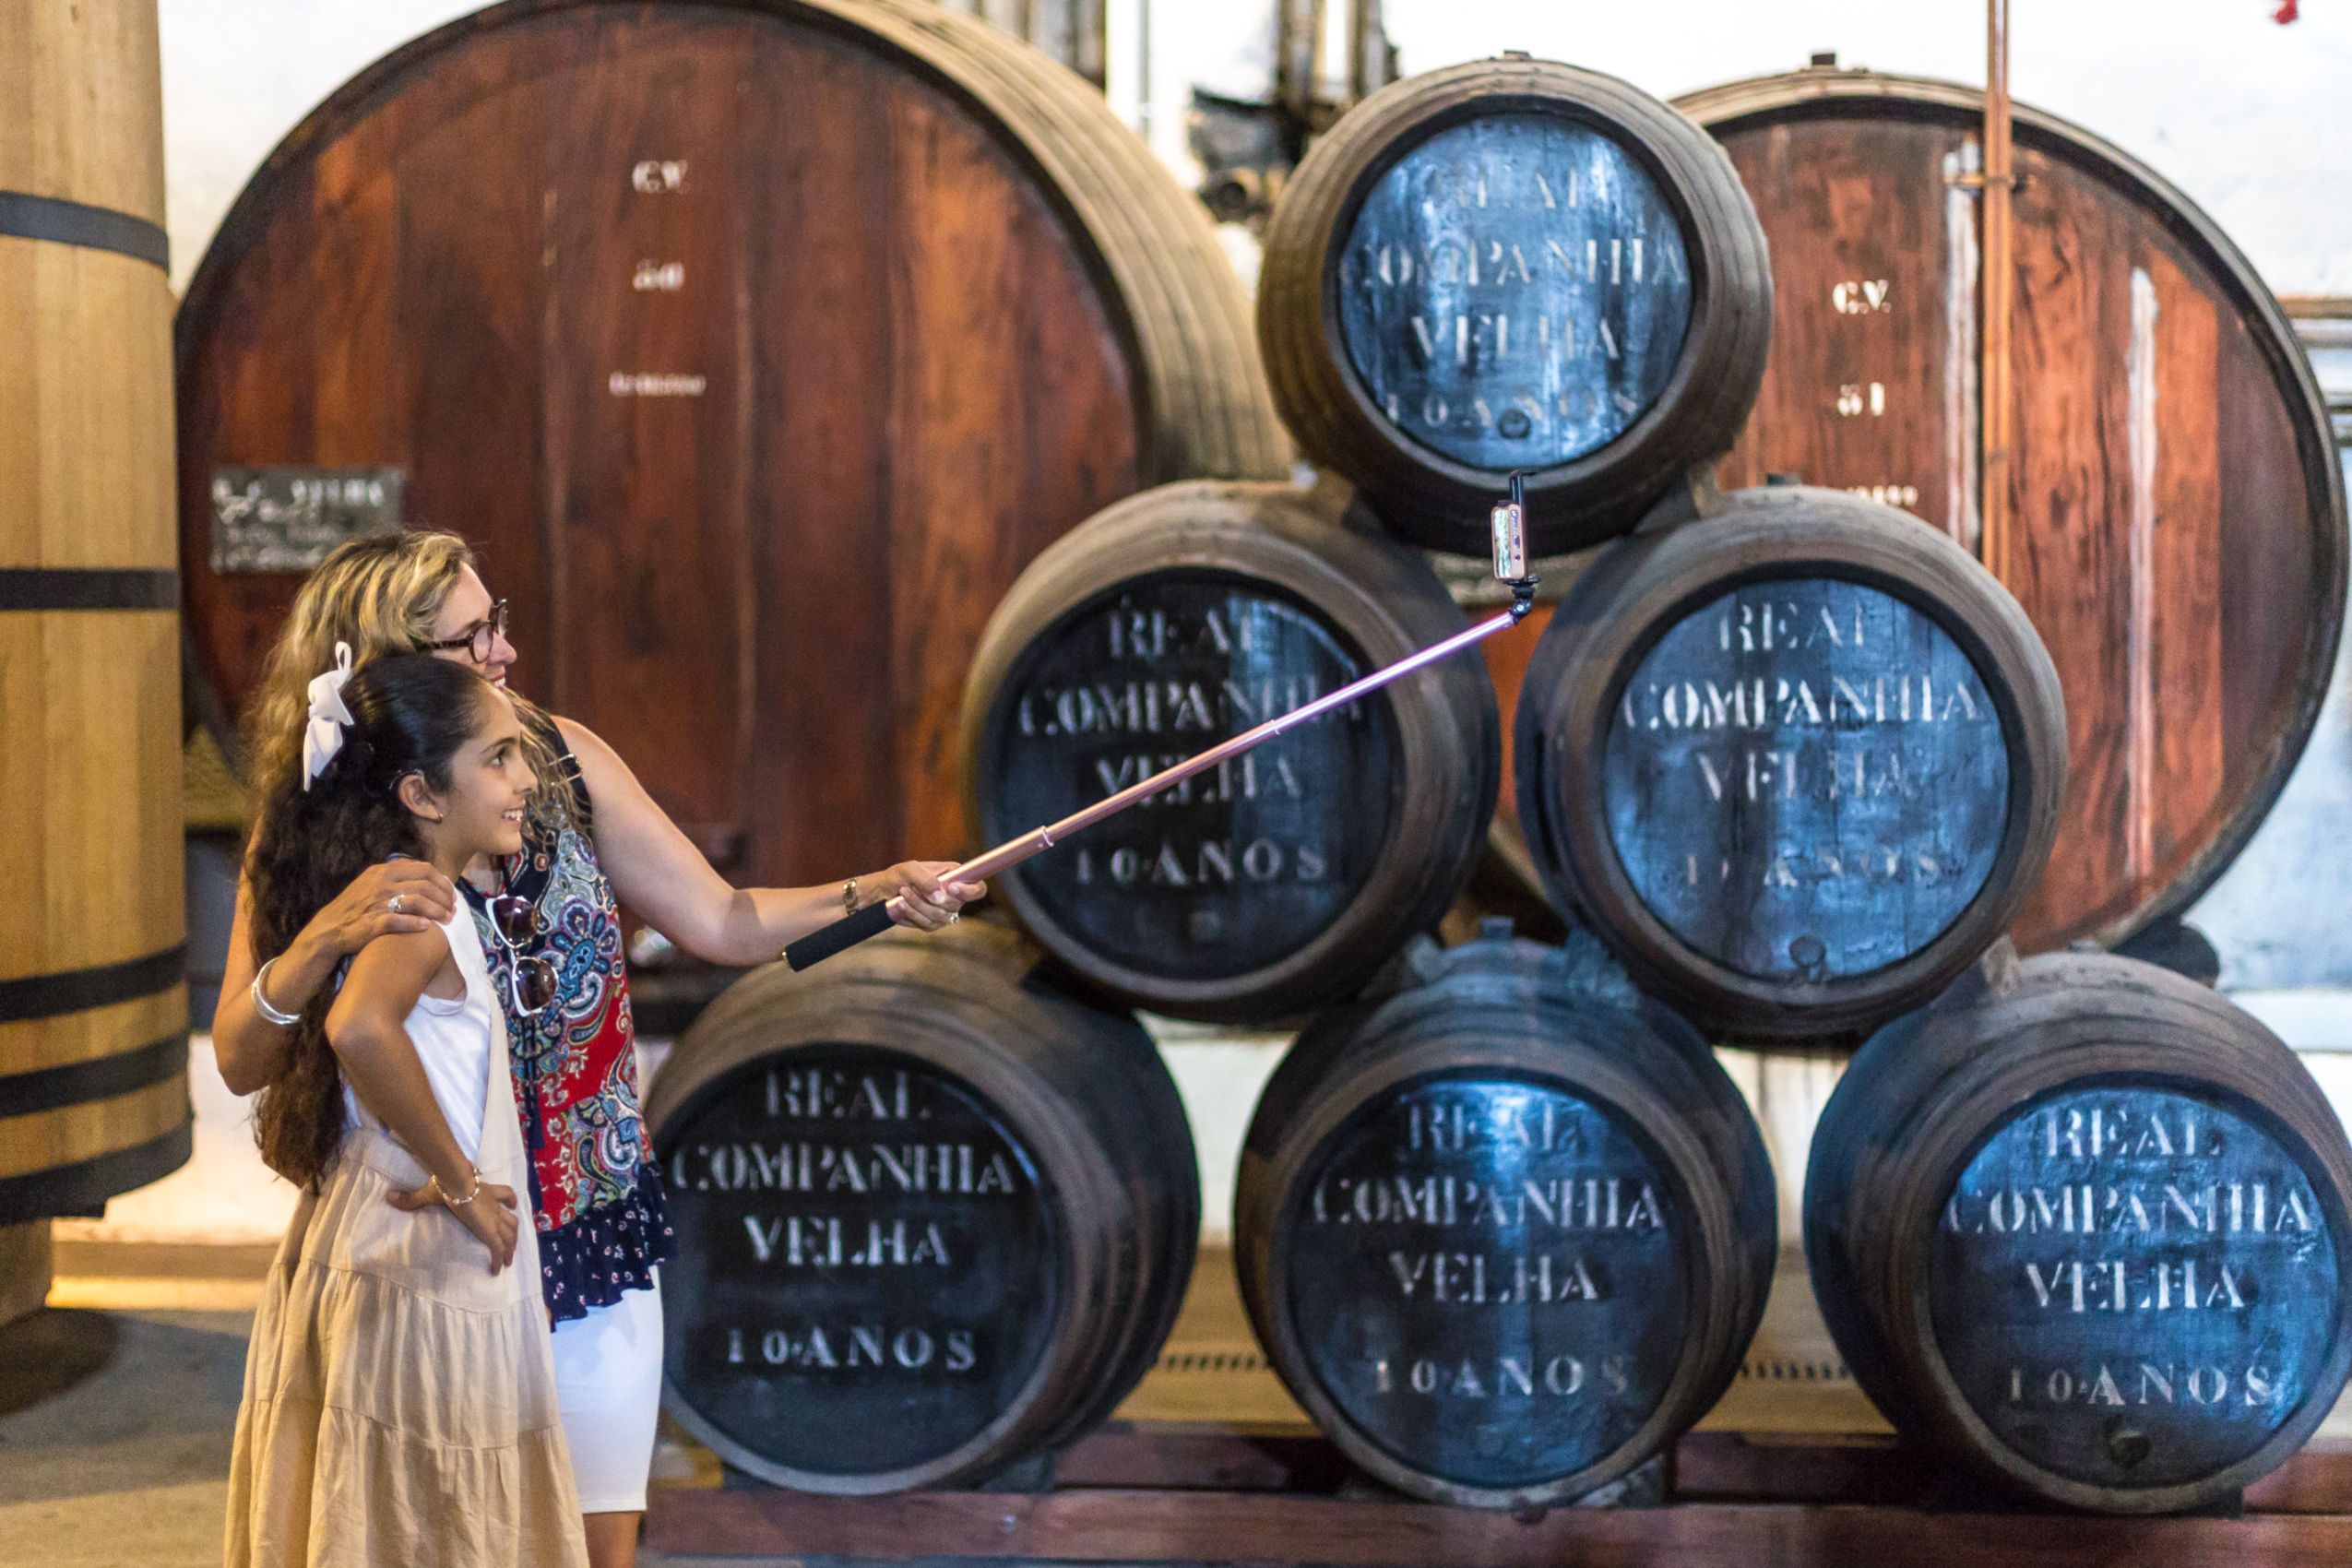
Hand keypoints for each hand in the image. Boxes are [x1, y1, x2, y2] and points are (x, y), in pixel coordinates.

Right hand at [311, 861, 459, 957]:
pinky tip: (426, 927)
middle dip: (444, 897)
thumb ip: (397, 875)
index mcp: (383, 871)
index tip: (451, 893)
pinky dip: (415, 923)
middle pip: (425, 885)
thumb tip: (427, 873)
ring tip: (447, 919)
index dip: (442, 881)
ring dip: (436, 911)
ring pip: (416, 901)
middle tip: (453, 909)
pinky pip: (398, 921)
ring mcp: (376, 903)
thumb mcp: (373, 881)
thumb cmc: (356, 906)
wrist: (329, 929)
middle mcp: (381, 884)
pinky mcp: (371, 923)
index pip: (424, 869)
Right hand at [387, 1175, 519, 1273]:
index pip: (504, 1194)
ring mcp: (494, 1218)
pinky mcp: (489, 1230)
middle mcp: (494, 1205)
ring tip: (509, 1259)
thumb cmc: (446, 1183)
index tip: (513, 1206)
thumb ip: (411, 1197)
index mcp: (486, 1192)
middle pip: (512, 1220)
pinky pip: (498, 1249)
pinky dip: (499, 1259)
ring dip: (511, 1246)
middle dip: (513, 1232)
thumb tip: (390, 1195)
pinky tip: (498, 1270)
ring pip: (511, 1234)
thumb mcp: (430, 1191)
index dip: (510, 1201)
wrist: (456, 1181)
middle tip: (513, 1243)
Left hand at [870, 861, 985, 931]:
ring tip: (902, 893)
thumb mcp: (910, 869)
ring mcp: (944, 911)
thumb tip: (940, 896)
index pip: (978, 888)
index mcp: (956, 877)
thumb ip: (926, 879)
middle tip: (911, 887)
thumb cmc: (900, 875)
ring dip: (918, 905)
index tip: (951, 888)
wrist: (884, 891)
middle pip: (956, 905)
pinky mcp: (933, 923)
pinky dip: (913, 914)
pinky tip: (901, 905)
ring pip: (940, 916)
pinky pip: (928, 924)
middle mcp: (954, 896)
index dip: (970, 891)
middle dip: (930, 898)